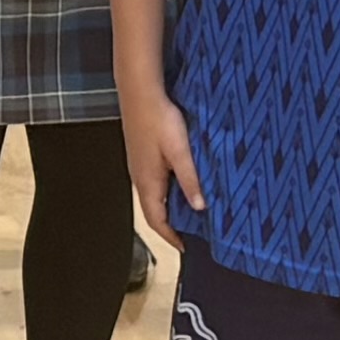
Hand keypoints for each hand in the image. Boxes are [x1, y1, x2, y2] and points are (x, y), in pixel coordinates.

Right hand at [121, 93, 203, 245]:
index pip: (157, 222)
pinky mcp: (141, 155)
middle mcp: (140, 178)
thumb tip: (200, 208)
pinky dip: (167, 192)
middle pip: (154, 211)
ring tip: (190, 214)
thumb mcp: (180, 152)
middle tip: (193, 234)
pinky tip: (181, 184)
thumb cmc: (159, 119)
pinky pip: (154, 182)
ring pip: (154, 197)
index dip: (172, 238)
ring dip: (169, 209)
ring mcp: (139, 166)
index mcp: (148, 183)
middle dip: (171, 226)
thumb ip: (190, 180)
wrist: (140, 91)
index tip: (187, 248)